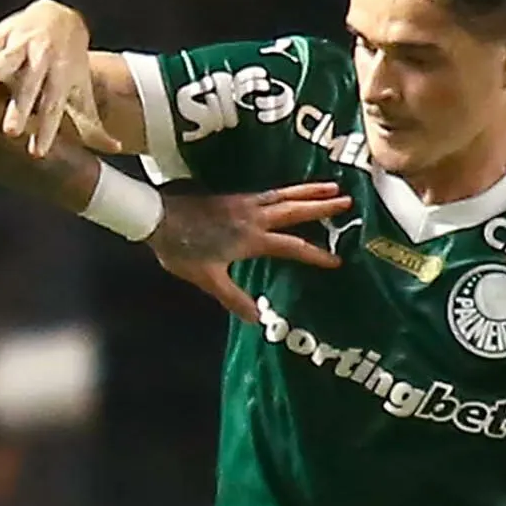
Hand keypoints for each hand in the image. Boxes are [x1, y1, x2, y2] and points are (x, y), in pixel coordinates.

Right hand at [0, 0, 113, 158]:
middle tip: (10, 132)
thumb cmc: (68, 65)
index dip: (47, 130)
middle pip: (32, 86)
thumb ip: (93, 124)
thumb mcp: (81, 91)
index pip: (55, 109)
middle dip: (21, 107)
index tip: (37, 153)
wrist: (61, 18)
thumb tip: (117, 148)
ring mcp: (24, 44)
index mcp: (63, 79)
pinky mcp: (6, 32)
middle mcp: (44, 61)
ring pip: (11, 56)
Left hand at [147, 183, 348, 317]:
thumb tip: (259, 320)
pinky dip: (289, 190)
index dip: (315, 255)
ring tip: (334, 185)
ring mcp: (245, 204)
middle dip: (322, 206)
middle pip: (295, 210)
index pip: (291, 247)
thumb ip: (233, 298)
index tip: (337, 261)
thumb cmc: (180, 250)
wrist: (157, 217)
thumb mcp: (206, 279)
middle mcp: (253, 217)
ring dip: (310, 190)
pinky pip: (270, 192)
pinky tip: (295, 190)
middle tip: (348, 202)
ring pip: (285, 195)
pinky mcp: (235, 197)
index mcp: (250, 239)